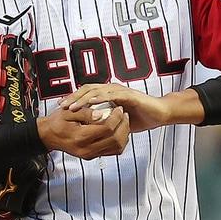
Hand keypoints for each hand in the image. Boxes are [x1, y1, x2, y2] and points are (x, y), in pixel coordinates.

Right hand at [37, 104, 129, 159]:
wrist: (48, 136)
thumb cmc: (57, 123)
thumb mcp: (68, 112)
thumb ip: (85, 112)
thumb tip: (101, 113)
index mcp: (80, 137)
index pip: (106, 128)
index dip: (116, 117)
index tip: (119, 108)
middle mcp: (87, 149)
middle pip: (115, 139)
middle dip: (123, 125)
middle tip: (124, 113)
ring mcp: (90, 154)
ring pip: (116, 147)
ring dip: (124, 134)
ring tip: (123, 121)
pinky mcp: (92, 156)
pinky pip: (112, 151)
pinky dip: (120, 141)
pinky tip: (119, 131)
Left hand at [60, 83, 199, 132]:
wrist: (159, 115)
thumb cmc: (140, 117)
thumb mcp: (117, 121)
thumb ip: (106, 122)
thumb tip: (92, 130)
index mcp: (108, 94)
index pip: (87, 94)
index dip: (74, 99)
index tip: (62, 108)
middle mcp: (112, 89)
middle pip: (87, 89)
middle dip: (73, 97)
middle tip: (60, 106)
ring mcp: (119, 90)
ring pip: (96, 91)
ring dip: (82, 98)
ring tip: (71, 106)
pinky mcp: (127, 94)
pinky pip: (110, 95)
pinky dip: (99, 98)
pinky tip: (90, 103)